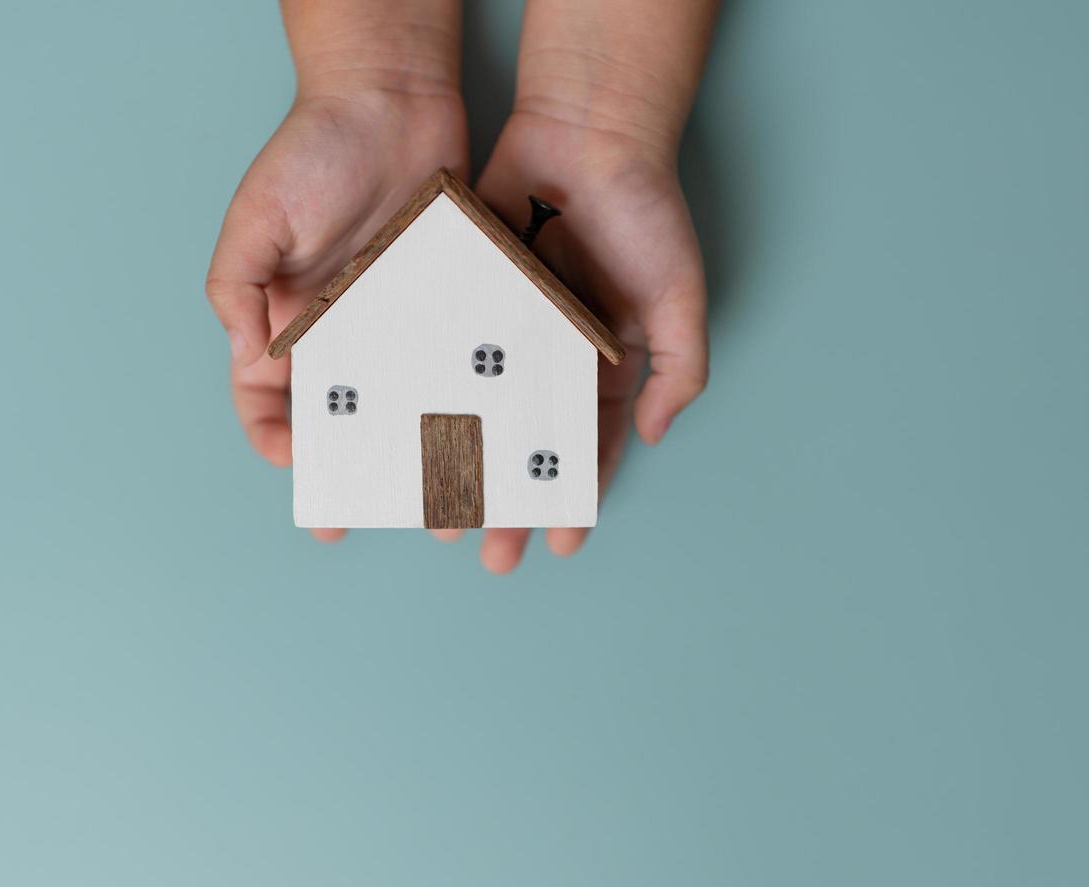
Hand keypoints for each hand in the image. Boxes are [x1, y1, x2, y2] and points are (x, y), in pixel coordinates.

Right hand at [206, 86, 466, 540]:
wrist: (395, 98)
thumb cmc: (314, 149)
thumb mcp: (257, 218)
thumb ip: (239, 290)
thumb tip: (252, 361)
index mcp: (282, 318)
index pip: (267, 399)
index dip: (277, 441)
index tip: (302, 473)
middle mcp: (338, 330)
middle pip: (338, 415)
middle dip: (347, 465)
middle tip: (366, 510)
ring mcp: (394, 321)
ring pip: (398, 402)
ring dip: (407, 444)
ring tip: (429, 484)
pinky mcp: (443, 304)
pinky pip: (449, 362)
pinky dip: (455, 398)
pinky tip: (472, 429)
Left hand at [435, 110, 706, 572]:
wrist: (584, 130)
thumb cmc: (642, 211)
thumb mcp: (680, 295)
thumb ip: (679, 369)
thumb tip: (656, 438)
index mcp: (602, 365)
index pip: (586, 448)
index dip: (573, 497)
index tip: (558, 544)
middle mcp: (548, 357)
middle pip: (523, 445)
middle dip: (508, 502)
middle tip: (488, 554)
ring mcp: (502, 330)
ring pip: (474, 414)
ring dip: (460, 466)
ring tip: (439, 516)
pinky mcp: (461, 298)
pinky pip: (440, 357)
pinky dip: (425, 398)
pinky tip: (407, 440)